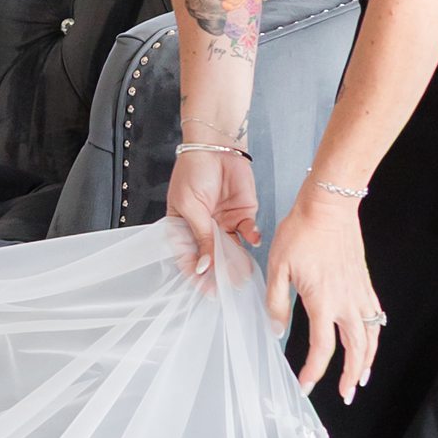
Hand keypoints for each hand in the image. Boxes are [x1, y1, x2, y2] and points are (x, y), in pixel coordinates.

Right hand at [165, 142, 259, 282]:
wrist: (216, 147)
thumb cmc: (193, 172)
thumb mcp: (191, 207)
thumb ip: (202, 237)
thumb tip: (204, 266)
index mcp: (183, 229)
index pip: (189, 258)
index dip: (197, 275)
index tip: (207, 290)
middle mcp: (204, 230)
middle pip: (212, 258)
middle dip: (221, 273)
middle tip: (229, 286)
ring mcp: (224, 224)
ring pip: (232, 250)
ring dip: (238, 261)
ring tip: (244, 272)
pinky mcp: (243, 216)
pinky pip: (249, 233)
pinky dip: (253, 238)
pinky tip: (254, 238)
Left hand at [266, 181, 383, 403]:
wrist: (329, 207)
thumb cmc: (300, 233)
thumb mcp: (277, 268)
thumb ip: (276, 303)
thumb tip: (276, 330)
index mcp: (323, 302)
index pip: (322, 348)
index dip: (314, 371)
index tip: (305, 386)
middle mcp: (346, 302)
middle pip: (356, 350)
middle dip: (352, 376)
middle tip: (347, 395)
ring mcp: (359, 293)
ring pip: (371, 336)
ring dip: (368, 360)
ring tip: (363, 378)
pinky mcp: (365, 283)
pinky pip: (376, 317)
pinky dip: (375, 336)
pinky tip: (370, 342)